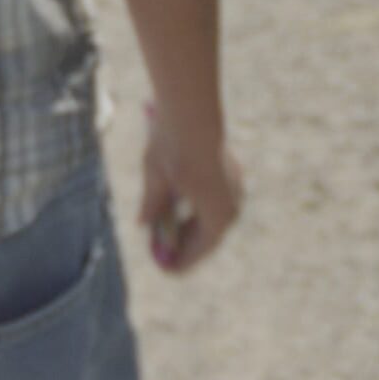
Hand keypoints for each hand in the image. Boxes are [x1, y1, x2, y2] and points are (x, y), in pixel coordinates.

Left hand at [140, 109, 244, 275]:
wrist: (192, 111)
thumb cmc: (172, 148)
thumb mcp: (156, 181)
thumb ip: (153, 206)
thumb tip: (145, 224)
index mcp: (217, 214)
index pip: (200, 250)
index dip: (181, 261)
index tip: (165, 269)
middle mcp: (231, 203)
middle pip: (207, 234)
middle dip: (184, 243)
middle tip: (161, 251)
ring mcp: (233, 186)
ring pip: (211, 216)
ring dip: (189, 225)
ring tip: (165, 229)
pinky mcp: (230, 171)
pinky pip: (213, 200)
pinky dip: (195, 208)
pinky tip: (177, 204)